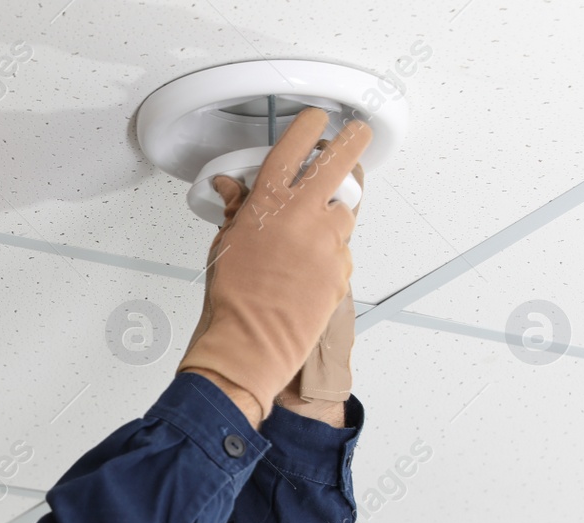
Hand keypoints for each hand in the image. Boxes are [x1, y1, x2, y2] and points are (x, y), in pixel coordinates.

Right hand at [177, 108, 370, 424]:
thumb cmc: (232, 300)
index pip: (294, 145)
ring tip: (315, 229)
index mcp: (268, 203)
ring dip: (335, 213)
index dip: (309, 125)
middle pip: (341, 158)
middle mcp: (302, 214)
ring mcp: (327, 241)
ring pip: (345, 211)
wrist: (250, 342)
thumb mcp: (226, 244)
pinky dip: (330, 254)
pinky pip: (342, 250)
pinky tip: (309, 268)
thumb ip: (237, 209)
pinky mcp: (342, 268)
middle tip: (357, 133)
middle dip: (353, 139)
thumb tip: (232, 188)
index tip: (317, 119)